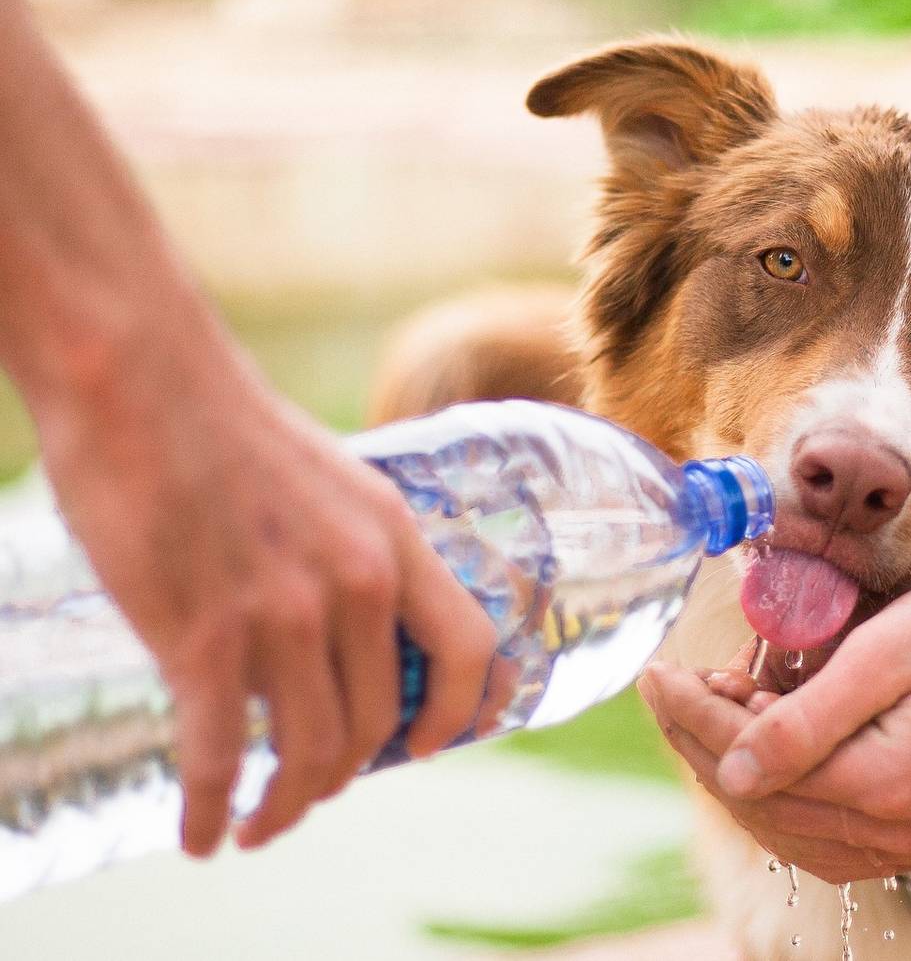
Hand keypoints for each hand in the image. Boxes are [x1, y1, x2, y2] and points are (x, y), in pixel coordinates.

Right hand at [35, 336, 498, 855]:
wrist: (140, 379)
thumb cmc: (224, 426)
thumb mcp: (332, 483)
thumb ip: (351, 553)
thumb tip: (344, 627)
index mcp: (395, 538)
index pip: (468, 648)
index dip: (460, 712)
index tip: (430, 747)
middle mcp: (356, 582)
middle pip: (379, 720)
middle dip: (347, 773)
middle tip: (311, 790)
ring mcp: (284, 613)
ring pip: (310, 751)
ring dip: (287, 805)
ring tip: (260, 823)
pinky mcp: (202, 636)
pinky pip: (221, 756)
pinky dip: (212, 810)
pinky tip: (201, 833)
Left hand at [640, 565, 910, 882]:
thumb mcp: (888, 652)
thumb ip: (806, 719)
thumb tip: (730, 770)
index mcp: (889, 788)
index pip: (756, 767)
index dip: (695, 720)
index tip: (657, 675)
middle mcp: (907, 834)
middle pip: (770, 809)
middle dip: (708, 747)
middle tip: (678, 689)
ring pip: (799, 836)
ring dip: (746, 780)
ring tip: (720, 714)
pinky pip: (840, 841)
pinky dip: (794, 804)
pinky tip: (773, 758)